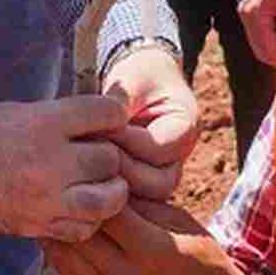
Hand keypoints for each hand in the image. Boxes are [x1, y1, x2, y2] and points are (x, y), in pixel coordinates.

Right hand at [0, 95, 128, 240]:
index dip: (116, 114)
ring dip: (110, 191)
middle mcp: (48, 162)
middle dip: (110, 155)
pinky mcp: (36, 225)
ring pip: (108, 200)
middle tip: (99, 154)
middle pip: (111, 159)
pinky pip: (84, 228)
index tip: (111, 119)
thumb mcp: (19, 112)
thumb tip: (108, 115)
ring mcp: (43, 199)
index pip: (107, 114)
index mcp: (43, 124)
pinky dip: (90, 219)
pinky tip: (80, 206)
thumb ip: (64, 116)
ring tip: (100, 184)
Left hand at [45, 198, 258, 274]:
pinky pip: (68, 272)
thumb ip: (141, 202)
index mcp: (151, 249)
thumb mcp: (178, 218)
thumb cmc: (202, 254)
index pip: (106, 210)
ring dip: (56, 227)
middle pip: (79, 232)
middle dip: (69, 204)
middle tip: (58, 180)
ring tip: (50, 202)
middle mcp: (126, 273)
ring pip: (65, 254)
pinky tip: (57, 230)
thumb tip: (105, 179)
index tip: (88, 168)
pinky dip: (59, 250)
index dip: (94, 186)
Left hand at [101, 45, 198, 201]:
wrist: (142, 80)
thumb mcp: (131, 80)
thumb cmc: (138, 75)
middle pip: (159, 184)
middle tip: (92, 154)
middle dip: (122, 170)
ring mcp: (166, 171)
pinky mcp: (148, 181)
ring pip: (147, 198)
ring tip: (90, 166)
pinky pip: (135, 199)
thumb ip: (120, 101)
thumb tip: (104, 127)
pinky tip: (90, 179)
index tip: (101, 129)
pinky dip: (113, 191)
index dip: (126, 143)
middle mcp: (180, 155)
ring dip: (117, 185)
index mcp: (185, 126)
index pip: (158, 150)